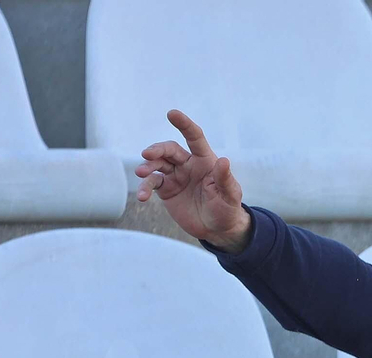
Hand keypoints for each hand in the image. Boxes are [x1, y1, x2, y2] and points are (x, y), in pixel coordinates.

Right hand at [134, 109, 252, 251]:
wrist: (217, 229)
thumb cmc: (227, 208)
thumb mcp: (230, 196)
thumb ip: (225, 179)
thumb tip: (223, 160)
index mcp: (205, 160)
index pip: (194, 138)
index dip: (184, 125)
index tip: (171, 113)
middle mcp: (188, 164)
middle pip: (169, 150)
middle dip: (157, 149)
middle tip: (147, 154)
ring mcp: (175, 176)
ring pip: (157, 164)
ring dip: (147, 167)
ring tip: (141, 173)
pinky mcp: (166, 189)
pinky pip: (152, 183)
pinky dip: (145, 187)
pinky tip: (143, 196)